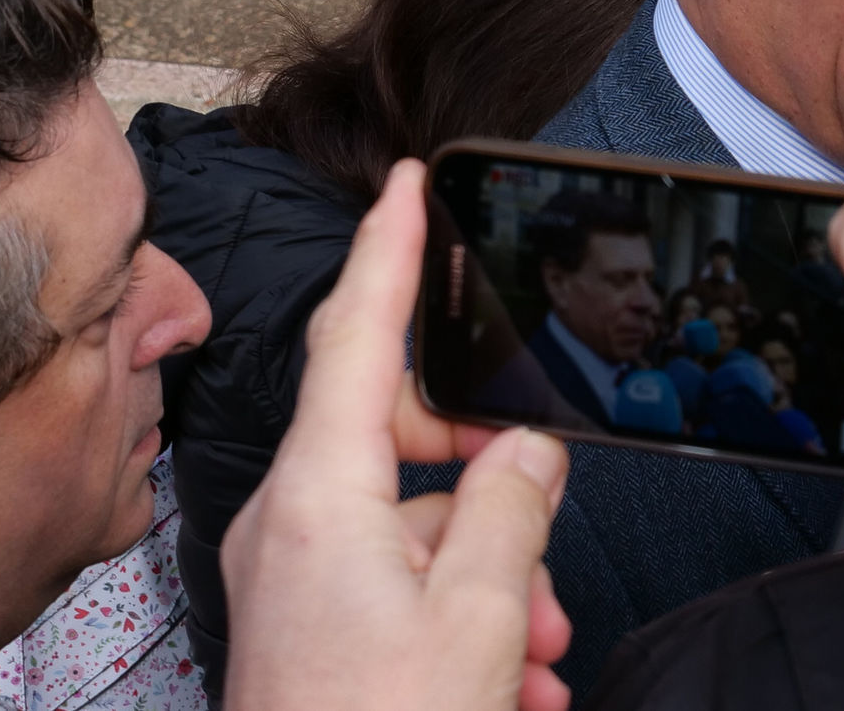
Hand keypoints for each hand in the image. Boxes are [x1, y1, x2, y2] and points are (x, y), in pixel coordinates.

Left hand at [221, 161, 572, 710]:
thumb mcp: (477, 614)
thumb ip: (513, 509)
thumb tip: (528, 452)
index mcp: (321, 499)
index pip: (358, 337)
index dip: (391, 251)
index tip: (410, 183)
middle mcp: (296, 527)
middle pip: (406, 442)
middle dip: (493, 477)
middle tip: (547, 516)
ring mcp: (300, 582)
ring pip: (422, 530)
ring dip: (496, 575)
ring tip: (539, 645)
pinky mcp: (313, 631)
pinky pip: (403, 587)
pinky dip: (466, 617)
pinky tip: (514, 678)